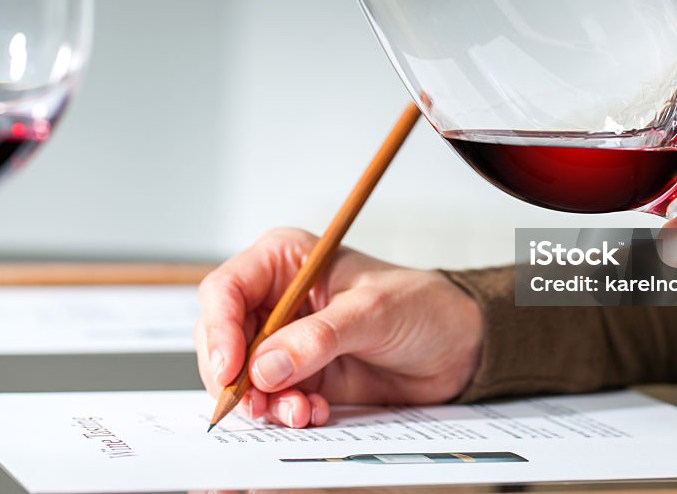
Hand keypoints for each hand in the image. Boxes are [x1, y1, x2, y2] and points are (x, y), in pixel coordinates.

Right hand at [195, 228, 482, 426]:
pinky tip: (315, 414)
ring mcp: (285, 341)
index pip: (225, 290)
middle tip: (256, 404)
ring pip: (241, 376)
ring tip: (300, 412)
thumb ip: (318, 339)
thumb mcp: (373, 312)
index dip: (219, 330)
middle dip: (235, 377)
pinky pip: (271, 400)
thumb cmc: (421, 306)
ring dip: (263, 402)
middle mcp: (276, 300)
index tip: (232, 369)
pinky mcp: (300, 376)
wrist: (458, 346)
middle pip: (222, 338)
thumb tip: (265, 367)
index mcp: (285, 261)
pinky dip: (285, 413)